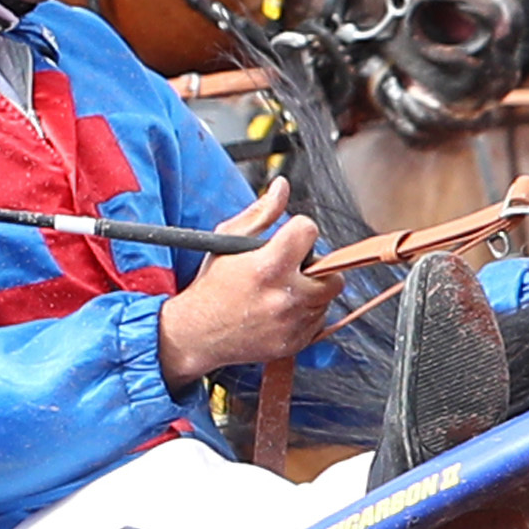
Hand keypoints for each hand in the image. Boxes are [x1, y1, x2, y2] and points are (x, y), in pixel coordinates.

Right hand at [156, 185, 340, 390]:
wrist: (197, 334)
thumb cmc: (212, 286)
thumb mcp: (228, 241)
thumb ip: (261, 213)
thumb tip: (282, 186)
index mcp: (268, 266)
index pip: (309, 232)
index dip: (300, 230)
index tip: (291, 238)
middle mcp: (285, 296)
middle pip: (331, 271)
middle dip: (314, 265)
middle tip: (292, 267)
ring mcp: (292, 323)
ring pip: (327, 297)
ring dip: (311, 290)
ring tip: (282, 290)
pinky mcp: (295, 342)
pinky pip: (319, 320)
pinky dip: (306, 313)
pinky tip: (281, 310)